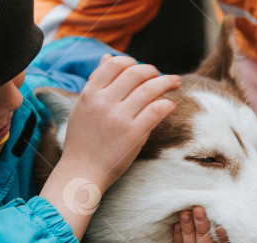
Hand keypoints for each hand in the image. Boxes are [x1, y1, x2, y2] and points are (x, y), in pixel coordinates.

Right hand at [59, 54, 178, 187]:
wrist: (82, 172)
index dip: (132, 62)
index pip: (115, 64)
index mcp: (89, 93)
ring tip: (175, 82)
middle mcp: (103, 102)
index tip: (140, 70)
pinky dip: (167, 104)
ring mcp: (119, 117)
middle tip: (161, 76)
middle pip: (135, 72)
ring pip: (150, 88)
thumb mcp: (83, 107)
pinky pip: (157, 109)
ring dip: (167, 81)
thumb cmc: (83, 141)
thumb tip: (107, 57)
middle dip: (152, 71)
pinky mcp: (134, 133)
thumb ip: (96, 83)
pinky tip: (170, 105)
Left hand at [173, 206, 249, 242]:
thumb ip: (238, 233)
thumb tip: (234, 216)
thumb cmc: (242, 240)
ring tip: (185, 213)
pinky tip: (178, 224)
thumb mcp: (245, 241)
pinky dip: (178, 240)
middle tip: (198, 210)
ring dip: (187, 232)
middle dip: (201, 231)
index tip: (221, 226)